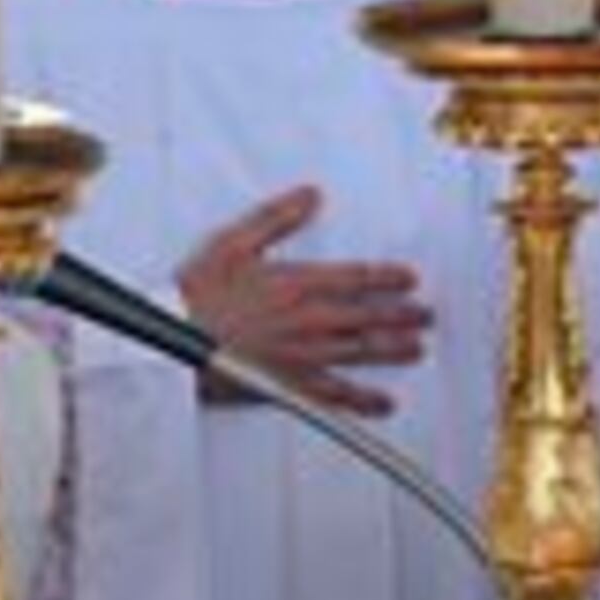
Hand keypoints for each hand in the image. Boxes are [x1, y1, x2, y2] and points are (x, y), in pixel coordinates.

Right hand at [176, 186, 426, 418]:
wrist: (173, 343)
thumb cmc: (197, 294)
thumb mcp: (232, 242)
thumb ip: (275, 218)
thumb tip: (310, 196)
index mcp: (297, 283)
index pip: (357, 278)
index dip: (388, 277)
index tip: (409, 278)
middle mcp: (309, 320)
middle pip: (369, 316)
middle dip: (403, 315)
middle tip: (426, 315)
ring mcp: (304, 356)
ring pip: (362, 352)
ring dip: (394, 350)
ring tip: (416, 349)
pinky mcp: (291, 385)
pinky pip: (337, 396)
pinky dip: (364, 401)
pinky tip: (383, 403)